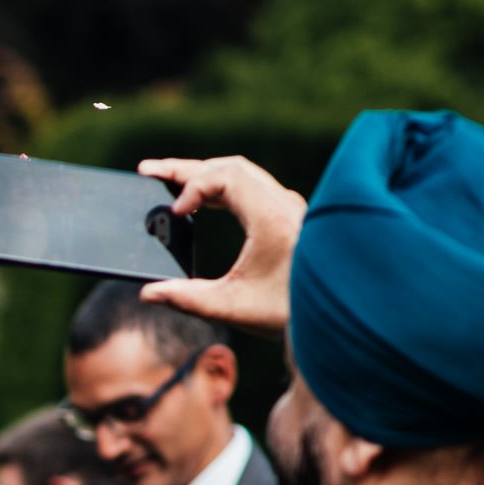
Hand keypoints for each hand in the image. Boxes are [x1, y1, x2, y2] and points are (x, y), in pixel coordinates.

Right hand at [134, 156, 306, 336]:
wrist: (335, 317)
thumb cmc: (288, 312)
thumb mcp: (231, 308)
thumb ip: (186, 299)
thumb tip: (148, 293)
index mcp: (271, 217)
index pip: (225, 176)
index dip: (191, 188)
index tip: (173, 214)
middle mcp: (283, 204)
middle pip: (230, 167)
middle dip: (187, 170)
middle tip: (148, 171)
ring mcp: (289, 208)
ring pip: (242, 174)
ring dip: (204, 176)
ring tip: (168, 182)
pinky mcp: (289, 217)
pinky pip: (252, 187)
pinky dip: (222, 187)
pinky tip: (203, 203)